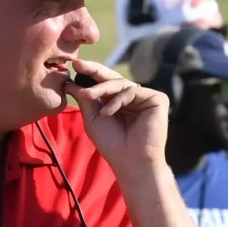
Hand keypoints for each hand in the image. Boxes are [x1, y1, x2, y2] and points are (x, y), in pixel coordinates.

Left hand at [65, 59, 169, 183]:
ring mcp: (146, 97)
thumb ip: (85, 99)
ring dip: (101, 88)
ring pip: (121, 83)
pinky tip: (107, 113)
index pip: (105, 82)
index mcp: (119, 102)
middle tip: (78, 65)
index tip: (74, 65)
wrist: (130, 161)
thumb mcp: (93, 119)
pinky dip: (118, 100)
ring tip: (87, 96)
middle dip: (94, 71)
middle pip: (113, 78)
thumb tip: (69, 82)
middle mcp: (133, 98)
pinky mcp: (157, 99)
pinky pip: (133, 91)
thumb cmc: (112, 145)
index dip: (91, 73)